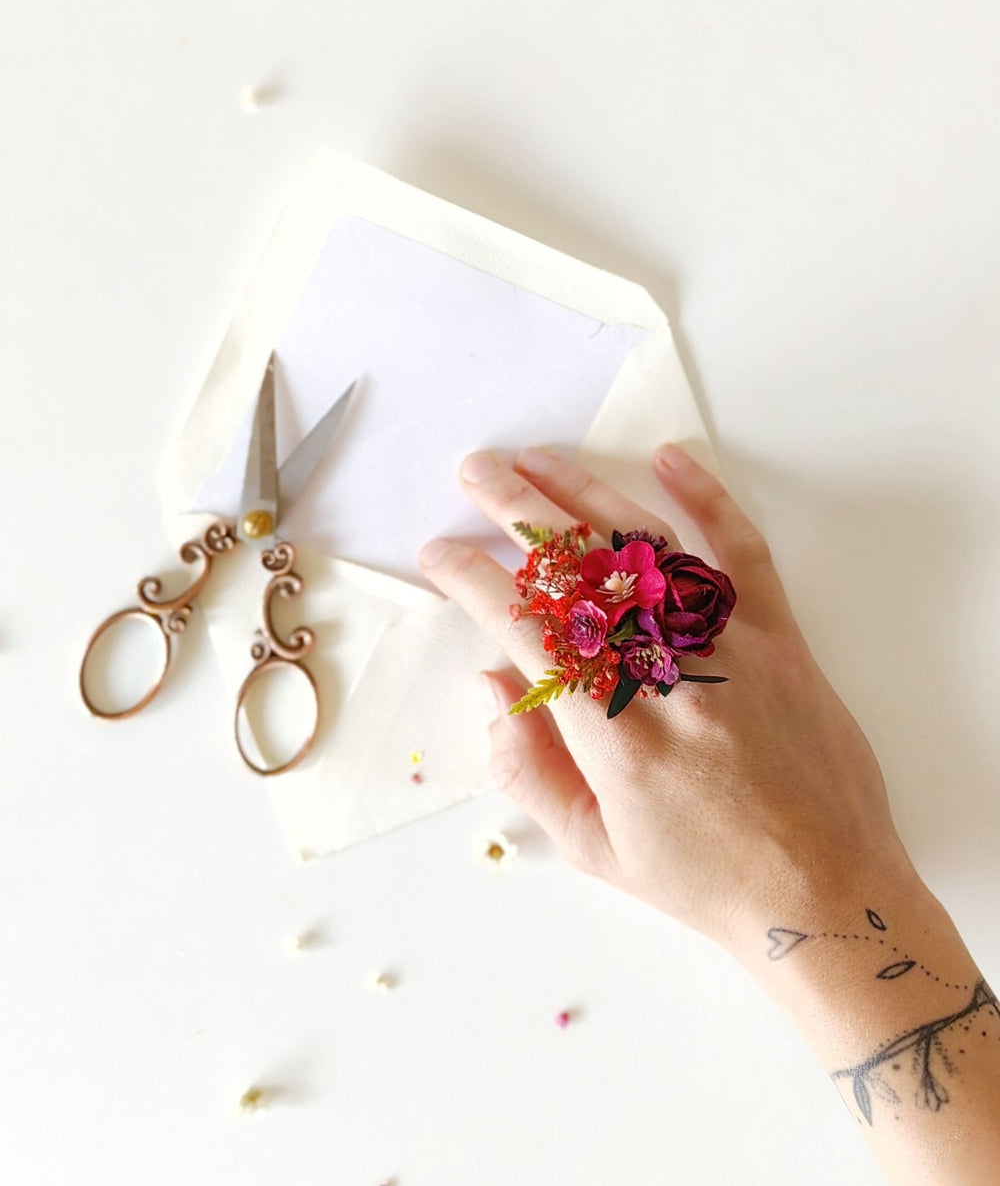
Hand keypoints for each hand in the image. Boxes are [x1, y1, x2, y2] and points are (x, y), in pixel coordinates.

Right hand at [419, 443, 916, 959]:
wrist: (826, 893)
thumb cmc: (704, 880)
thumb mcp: (593, 847)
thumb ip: (528, 766)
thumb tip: (493, 684)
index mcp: (611, 730)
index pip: (526, 626)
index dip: (472, 579)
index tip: (440, 552)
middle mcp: (664, 672)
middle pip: (579, 568)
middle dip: (517, 510)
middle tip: (476, 471)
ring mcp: (728, 645)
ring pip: (646, 546)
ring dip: (586, 492)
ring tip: (538, 459)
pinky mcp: (782, 636)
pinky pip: (741, 552)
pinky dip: (707, 499)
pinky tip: (668, 460)